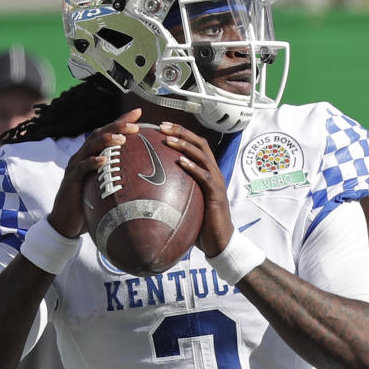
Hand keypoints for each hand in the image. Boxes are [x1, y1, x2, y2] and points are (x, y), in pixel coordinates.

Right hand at [47, 108, 141, 238]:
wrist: (65, 222)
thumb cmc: (88, 205)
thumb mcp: (106, 188)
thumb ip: (120, 178)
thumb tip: (149, 177)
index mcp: (91, 155)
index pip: (107, 132)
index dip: (121, 121)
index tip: (139, 113)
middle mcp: (82, 156)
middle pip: (99, 134)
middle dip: (116, 126)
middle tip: (135, 124)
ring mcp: (75, 167)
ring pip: (89, 147)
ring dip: (105, 141)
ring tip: (121, 138)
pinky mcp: (71, 181)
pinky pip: (81, 169)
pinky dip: (92, 163)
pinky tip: (103, 161)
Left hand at [158, 121, 234, 256]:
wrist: (220, 242)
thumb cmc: (202, 224)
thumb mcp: (188, 202)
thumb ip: (175, 191)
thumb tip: (148, 189)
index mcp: (207, 171)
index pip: (196, 145)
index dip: (181, 133)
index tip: (162, 126)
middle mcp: (214, 172)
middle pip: (200, 143)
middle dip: (181, 132)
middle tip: (162, 127)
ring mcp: (216, 182)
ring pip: (202, 156)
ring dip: (185, 145)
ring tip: (168, 140)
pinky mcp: (216, 195)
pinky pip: (204, 177)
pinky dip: (193, 167)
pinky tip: (180, 162)